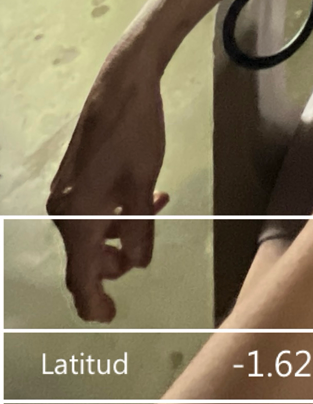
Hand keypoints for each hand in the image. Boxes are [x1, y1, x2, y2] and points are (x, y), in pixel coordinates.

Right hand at [47, 52, 169, 322]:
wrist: (121, 87)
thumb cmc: (135, 137)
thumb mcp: (143, 188)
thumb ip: (140, 232)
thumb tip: (138, 265)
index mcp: (78, 219)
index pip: (81, 276)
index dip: (94, 301)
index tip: (111, 316)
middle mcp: (64, 211)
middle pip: (87, 255)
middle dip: (117, 259)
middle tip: (147, 247)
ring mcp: (67, 193)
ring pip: (94, 231)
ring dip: (123, 230)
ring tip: (157, 207)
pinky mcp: (75, 179)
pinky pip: (93, 211)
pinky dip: (116, 212)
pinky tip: (148, 196)